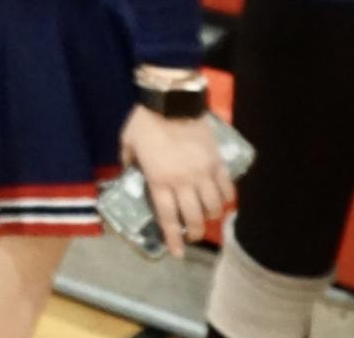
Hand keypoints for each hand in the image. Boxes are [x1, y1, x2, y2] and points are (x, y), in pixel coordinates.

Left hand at [119, 106, 234, 257]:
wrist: (172, 101)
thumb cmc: (145, 121)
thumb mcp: (127, 142)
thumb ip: (127, 161)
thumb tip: (127, 171)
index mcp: (159, 180)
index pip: (169, 218)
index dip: (174, 238)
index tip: (178, 252)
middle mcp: (183, 182)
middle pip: (194, 218)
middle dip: (195, 233)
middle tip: (192, 237)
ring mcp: (203, 173)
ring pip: (213, 207)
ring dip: (210, 217)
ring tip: (206, 218)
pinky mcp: (217, 162)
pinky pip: (226, 188)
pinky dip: (226, 199)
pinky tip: (222, 202)